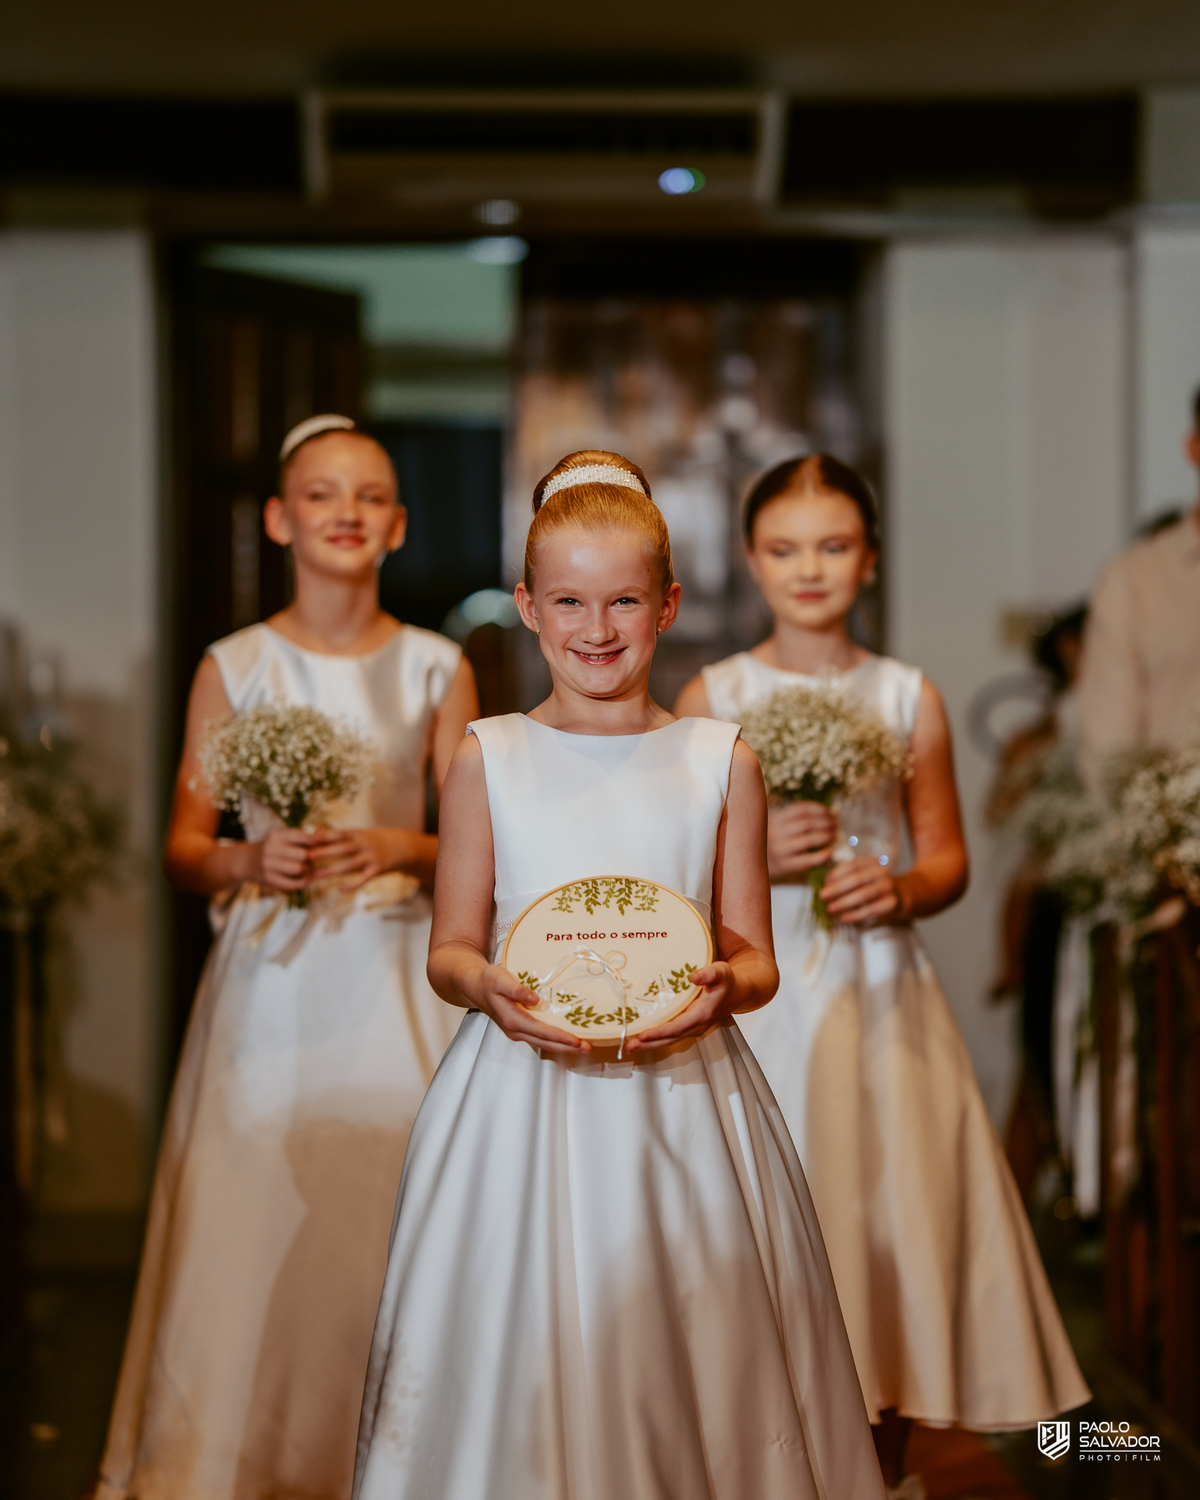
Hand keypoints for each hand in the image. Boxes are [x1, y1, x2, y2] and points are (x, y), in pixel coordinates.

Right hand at [248, 827, 312, 892]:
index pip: (301, 836)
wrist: (246, 861)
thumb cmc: (272, 848)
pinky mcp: (269, 879)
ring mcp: (268, 865)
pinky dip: (303, 882)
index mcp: (275, 835)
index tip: (317, 845)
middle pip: (303, 854)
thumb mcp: (281, 837)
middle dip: (311, 858)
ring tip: (309, 869)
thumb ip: (301, 836)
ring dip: (308, 870)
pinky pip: (292, 884)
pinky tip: (305, 879)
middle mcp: (270, 849)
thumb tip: (323, 834)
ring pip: (298, 869)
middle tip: (313, 860)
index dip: (313, 842)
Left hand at [307, 826, 399, 891]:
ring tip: (316, 875)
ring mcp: (371, 857)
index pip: (338, 834)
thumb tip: (315, 833)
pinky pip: (363, 879)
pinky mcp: (377, 870)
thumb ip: (337, 835)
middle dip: (325, 852)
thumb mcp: (358, 834)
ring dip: (332, 870)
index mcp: (357, 834)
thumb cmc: (374, 840)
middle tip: (308, 856)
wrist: (402, 847)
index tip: (308, 840)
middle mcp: (364, 844)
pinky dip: (352, 885)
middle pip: (342, 848)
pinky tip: (340, 890)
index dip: (324, 837)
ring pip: (350, 864)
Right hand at [465, 963, 590, 1054]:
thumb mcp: (500, 979)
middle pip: (545, 1043)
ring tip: (582, 1046)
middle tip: (588, 1048)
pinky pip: (540, 1038)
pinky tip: (566, 1038)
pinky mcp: (520, 1028)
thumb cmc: (487, 981)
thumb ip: (516, 989)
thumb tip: (534, 999)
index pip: (541, 1032)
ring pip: (544, 1043)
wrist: (474, 986)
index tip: (577, 1040)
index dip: (560, 1037)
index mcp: (512, 1020)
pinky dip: (555, 1040)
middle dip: (567, 1047)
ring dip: (563, 1046)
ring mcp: (517, 1031)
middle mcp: (515, 1030)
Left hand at [625, 961, 738, 1050]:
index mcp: (703, 1014)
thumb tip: (693, 976)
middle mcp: (697, 1025)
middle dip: (649, 1043)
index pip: (677, 1027)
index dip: (660, 1032)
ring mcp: (693, 1027)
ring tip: (630, 1045)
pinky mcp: (689, 1026)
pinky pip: (671, 1035)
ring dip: (650, 1043)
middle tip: (629, 1045)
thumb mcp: (721, 972)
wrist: (737, 993)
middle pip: (670, 1038)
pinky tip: (643, 1037)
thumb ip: (709, 973)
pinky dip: (656, 1038)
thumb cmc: (727, 981)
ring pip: (669, 1039)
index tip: (643, 1034)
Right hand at [766, 802, 836, 879]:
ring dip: (826, 836)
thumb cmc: (772, 843)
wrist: (752, 866)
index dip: (819, 809)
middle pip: (807, 823)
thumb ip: (794, 818)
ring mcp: (780, 849)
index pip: (801, 808)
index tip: (831, 812)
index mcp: (774, 819)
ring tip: (834, 835)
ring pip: (809, 839)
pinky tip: (830, 851)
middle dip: (826, 822)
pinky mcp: (785, 865)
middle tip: (836, 825)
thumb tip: (827, 813)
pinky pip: (808, 859)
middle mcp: (776, 833)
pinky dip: (822, 855)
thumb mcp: (776, 826)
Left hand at [819, 856, 903, 925]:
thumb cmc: (873, 885)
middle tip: (822, 896)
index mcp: (871, 862)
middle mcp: (881, 872)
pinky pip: (871, 909)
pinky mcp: (891, 902)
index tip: (825, 882)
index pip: (852, 865)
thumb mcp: (862, 875)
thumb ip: (846, 877)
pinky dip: (855, 914)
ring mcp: (888, 886)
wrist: (900, 895)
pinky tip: (844, 918)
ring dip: (844, 902)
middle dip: (837, 888)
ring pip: (863, 894)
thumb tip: (826, 884)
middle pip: (856, 879)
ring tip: (830, 908)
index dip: (836, 873)